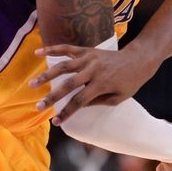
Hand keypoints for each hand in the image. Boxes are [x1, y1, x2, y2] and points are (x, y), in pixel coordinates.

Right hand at [30, 44, 158, 125]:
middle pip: (69, 84)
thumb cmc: (130, 81)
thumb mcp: (119, 97)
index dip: (67, 112)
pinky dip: (52, 49)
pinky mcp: (87, 50)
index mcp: (102, 83)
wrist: (139, 59)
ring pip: (64, 66)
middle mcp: (94, 70)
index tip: (56, 121)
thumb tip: (79, 105)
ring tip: (32, 83)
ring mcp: (89, 58)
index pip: (80, 101)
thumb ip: (99, 102)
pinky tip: (38, 52)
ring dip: (47, 74)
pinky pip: (67, 48)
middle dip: (52, 97)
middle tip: (38, 106)